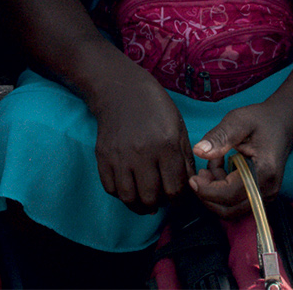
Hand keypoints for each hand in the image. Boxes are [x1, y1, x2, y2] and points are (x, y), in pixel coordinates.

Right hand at [92, 71, 193, 213]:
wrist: (120, 89)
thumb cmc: (155, 107)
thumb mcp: (178, 127)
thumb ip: (185, 159)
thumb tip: (190, 186)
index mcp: (166, 145)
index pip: (174, 189)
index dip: (178, 198)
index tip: (176, 195)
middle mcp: (142, 153)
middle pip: (151, 198)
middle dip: (158, 203)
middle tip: (160, 198)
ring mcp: (119, 155)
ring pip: (129, 198)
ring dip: (139, 205)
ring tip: (144, 200)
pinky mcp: (102, 155)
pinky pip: (110, 188)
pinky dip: (120, 194)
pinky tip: (129, 186)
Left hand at [189, 101, 292, 217]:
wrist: (283, 123)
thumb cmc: (261, 120)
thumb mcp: (238, 121)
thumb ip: (219, 137)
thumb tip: (199, 151)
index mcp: (264, 172)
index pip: (230, 195)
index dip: (207, 190)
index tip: (193, 178)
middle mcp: (267, 190)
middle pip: (230, 209)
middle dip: (209, 195)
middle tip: (200, 172)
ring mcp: (266, 195)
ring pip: (232, 208)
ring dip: (215, 192)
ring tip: (212, 164)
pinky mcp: (261, 195)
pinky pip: (237, 202)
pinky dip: (222, 190)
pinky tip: (220, 167)